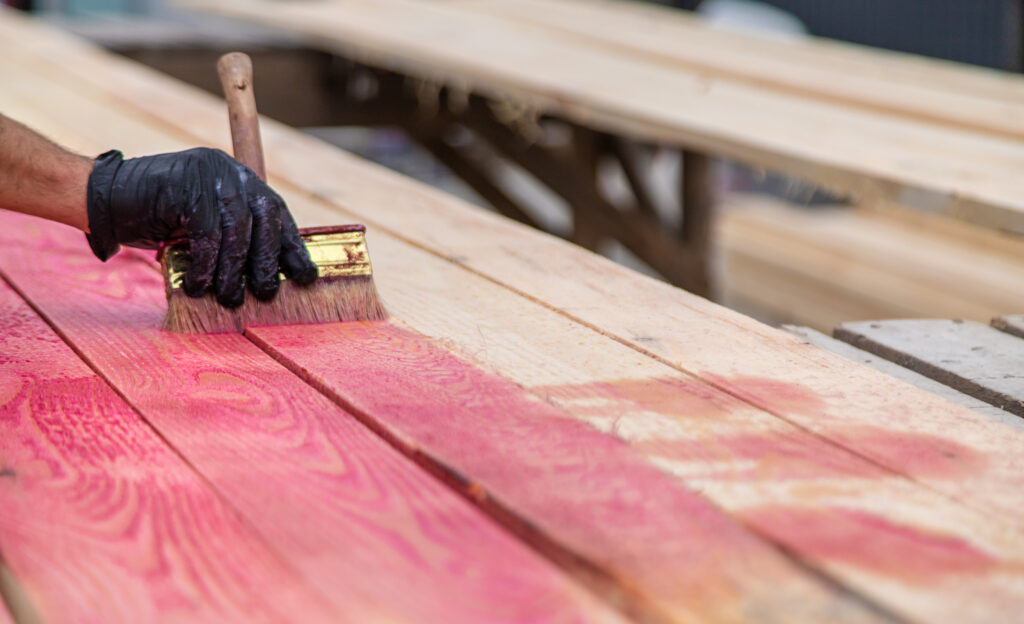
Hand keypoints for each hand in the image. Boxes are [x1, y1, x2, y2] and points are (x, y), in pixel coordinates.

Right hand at [85, 148, 316, 307]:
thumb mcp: (203, 226)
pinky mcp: (186, 186)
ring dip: (235, 270)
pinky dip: (206, 265)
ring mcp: (207, 173)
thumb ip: (233, 239)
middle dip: (269, 259)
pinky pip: (207, 234)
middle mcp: (228, 171)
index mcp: (239, 177)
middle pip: (264, 218)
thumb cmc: (154, 219)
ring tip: (230, 297)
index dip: (292, 245)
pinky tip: (199, 286)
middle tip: (267, 292)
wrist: (101, 198)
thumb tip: (269, 277)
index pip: (276, 212)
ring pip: (237, 229)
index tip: (306, 275)